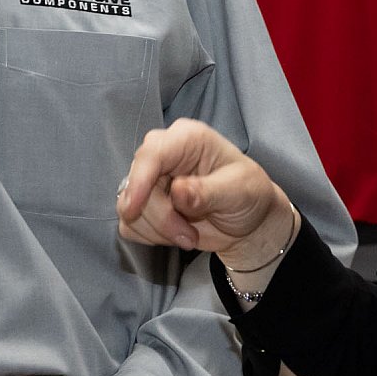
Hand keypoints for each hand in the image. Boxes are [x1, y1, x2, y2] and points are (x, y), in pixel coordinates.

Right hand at [117, 118, 291, 266]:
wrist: (247, 222)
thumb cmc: (248, 196)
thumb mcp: (238, 191)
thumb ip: (207, 192)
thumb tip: (177, 192)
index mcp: (187, 139)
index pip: (151, 153)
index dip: (139, 180)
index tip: (133, 209)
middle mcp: (164, 154)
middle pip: (136, 185)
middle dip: (161, 219)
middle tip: (189, 236)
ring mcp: (150, 179)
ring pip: (128, 208)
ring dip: (157, 231)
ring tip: (188, 234)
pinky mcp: (143, 203)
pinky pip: (128, 224)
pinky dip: (150, 237)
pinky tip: (175, 234)